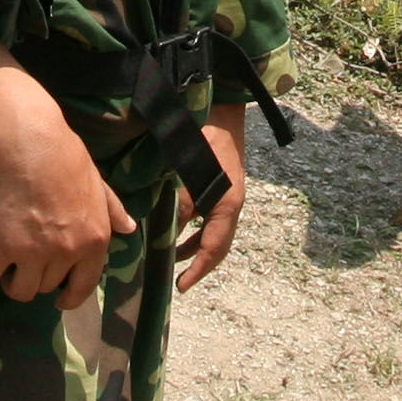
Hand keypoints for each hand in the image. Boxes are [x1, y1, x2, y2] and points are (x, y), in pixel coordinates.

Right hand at [0, 113, 134, 314]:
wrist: (31, 145)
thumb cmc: (67, 160)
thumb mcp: (99, 184)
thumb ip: (113, 209)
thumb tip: (128, 228)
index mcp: (94, 241)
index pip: (84, 285)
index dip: (71, 297)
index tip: (61, 301)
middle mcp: (66, 252)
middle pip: (48, 286)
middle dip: (39, 281)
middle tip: (29, 269)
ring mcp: (33, 252)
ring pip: (22, 289)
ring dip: (15, 285)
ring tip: (9, 274)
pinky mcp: (2, 246)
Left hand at [174, 114, 251, 291]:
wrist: (223, 114)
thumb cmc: (206, 139)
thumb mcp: (190, 173)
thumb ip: (182, 203)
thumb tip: (169, 232)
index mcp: (228, 205)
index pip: (213, 247)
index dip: (197, 269)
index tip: (181, 286)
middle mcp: (232, 206)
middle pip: (219, 247)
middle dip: (201, 265)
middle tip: (181, 282)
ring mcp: (230, 199)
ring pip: (216, 234)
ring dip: (197, 249)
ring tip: (175, 259)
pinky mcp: (224, 191)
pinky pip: (212, 221)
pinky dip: (197, 232)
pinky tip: (180, 233)